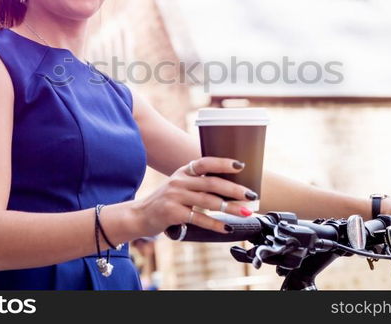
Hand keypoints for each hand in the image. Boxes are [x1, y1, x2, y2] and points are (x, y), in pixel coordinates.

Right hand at [131, 156, 257, 235]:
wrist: (140, 215)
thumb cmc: (166, 201)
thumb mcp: (179, 185)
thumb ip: (198, 183)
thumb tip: (230, 187)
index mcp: (184, 171)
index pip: (205, 162)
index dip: (223, 163)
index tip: (241, 165)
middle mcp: (179, 181)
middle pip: (212, 183)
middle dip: (234, 189)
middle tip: (251, 195)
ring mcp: (175, 196)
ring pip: (208, 201)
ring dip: (230, 207)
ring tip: (245, 212)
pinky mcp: (173, 213)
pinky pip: (199, 218)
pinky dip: (215, 224)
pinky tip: (227, 227)